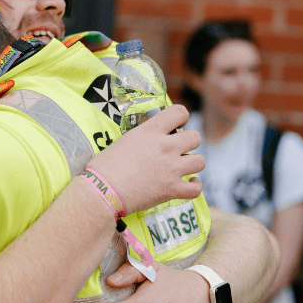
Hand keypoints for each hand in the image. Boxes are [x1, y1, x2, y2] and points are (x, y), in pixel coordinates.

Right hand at [87, 105, 203, 213]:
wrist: (102, 190)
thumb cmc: (104, 167)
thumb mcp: (123, 141)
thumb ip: (141, 137)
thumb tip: (146, 141)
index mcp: (150, 131)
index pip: (179, 112)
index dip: (181, 117)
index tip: (177, 125)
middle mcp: (165, 147)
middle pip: (195, 137)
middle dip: (189, 142)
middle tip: (179, 149)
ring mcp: (171, 169)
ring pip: (200, 161)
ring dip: (193, 164)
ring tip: (184, 167)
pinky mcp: (172, 190)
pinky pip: (196, 188)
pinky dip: (194, 186)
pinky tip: (188, 184)